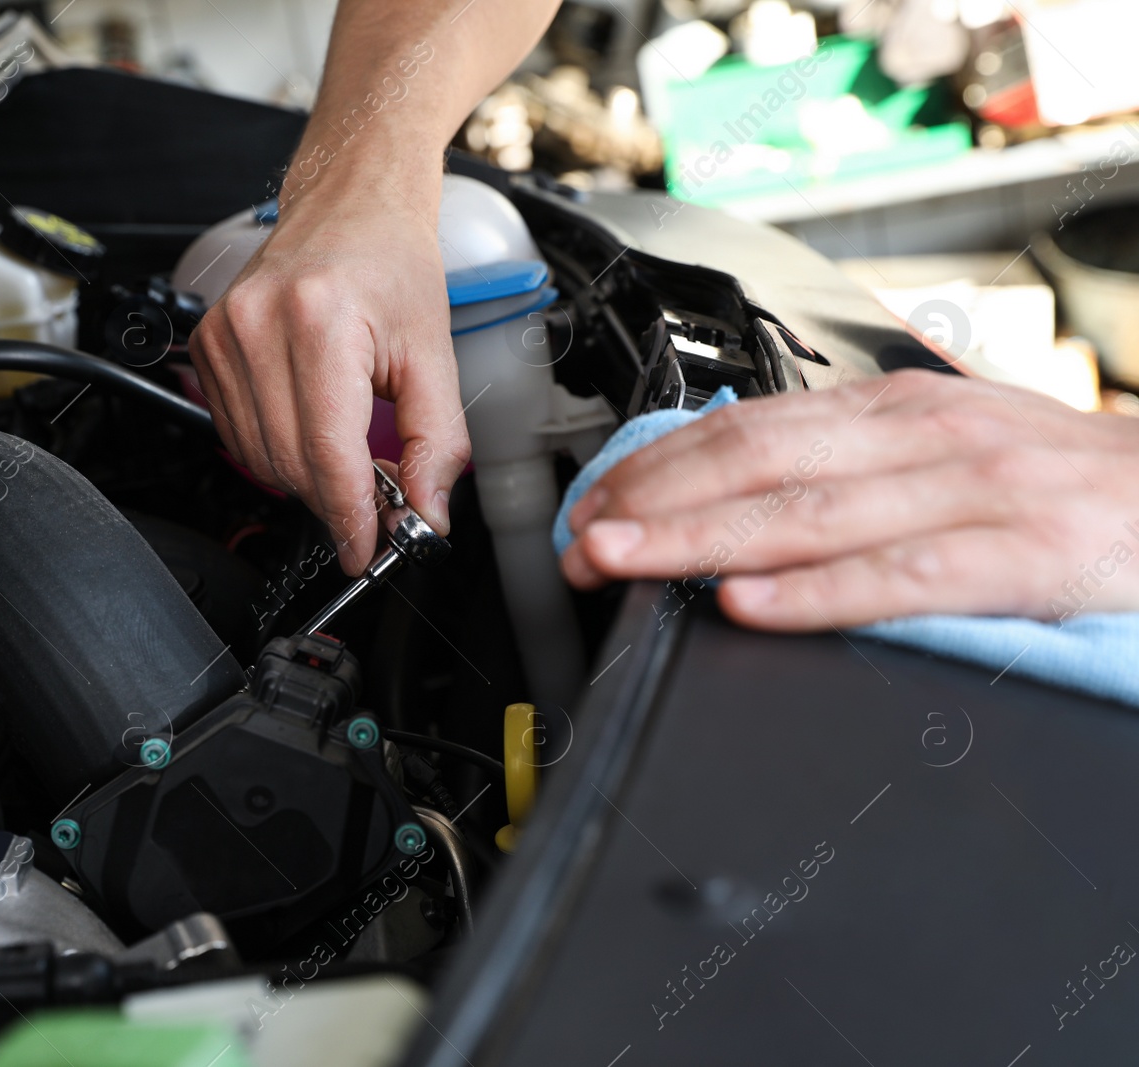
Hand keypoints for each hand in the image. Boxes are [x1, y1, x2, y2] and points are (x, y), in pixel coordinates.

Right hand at [188, 177, 470, 575]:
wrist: (349, 202)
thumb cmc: (390, 262)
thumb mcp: (433, 353)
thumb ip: (436, 441)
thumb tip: (425, 513)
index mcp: (318, 322)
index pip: (326, 454)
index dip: (350, 516)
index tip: (367, 550)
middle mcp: (259, 325)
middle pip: (290, 464)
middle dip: (335, 499)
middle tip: (376, 501)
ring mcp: (224, 335)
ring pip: (258, 457)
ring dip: (305, 477)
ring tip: (348, 454)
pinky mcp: (208, 346)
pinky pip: (237, 433)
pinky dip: (276, 450)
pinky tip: (311, 428)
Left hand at [560, 369, 1138, 629]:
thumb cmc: (1056, 481)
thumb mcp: (943, 446)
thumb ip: (845, 462)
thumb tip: (729, 485)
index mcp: (892, 409)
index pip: (745, 428)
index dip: (655, 467)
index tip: (591, 503)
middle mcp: (923, 436)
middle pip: (757, 464)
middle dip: (654, 503)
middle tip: (580, 541)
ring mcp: (975, 492)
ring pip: (810, 513)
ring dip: (700, 540)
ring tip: (626, 561)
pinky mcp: (1026, 557)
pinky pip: (902, 576)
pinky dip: (817, 593)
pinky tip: (749, 606)